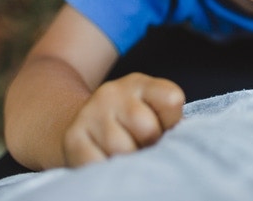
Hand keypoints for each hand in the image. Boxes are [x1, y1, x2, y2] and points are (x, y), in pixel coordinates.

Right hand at [62, 72, 184, 166]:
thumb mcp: (151, 111)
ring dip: (127, 160)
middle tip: (141, 146)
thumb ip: (168, 121)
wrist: (83, 125)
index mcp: (138, 84)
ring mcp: (90, 113)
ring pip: (122, 149)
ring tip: (124, 155)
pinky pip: (98, 164)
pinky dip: (106, 168)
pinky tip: (106, 161)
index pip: (171, 99)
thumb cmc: (129, 125)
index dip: (171, 121)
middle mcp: (112, 93)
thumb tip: (179, 143)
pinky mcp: (73, 137)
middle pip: (147, 128)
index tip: (163, 127)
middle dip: (149, 144)